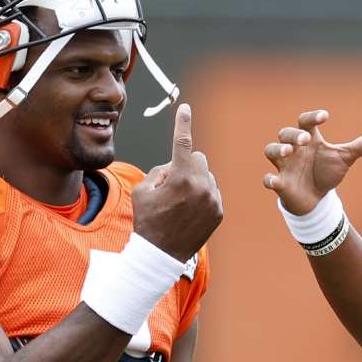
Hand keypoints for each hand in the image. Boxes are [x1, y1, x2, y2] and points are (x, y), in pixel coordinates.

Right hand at [132, 103, 223, 259]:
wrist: (161, 253)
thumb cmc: (147, 220)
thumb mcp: (142, 190)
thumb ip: (159, 170)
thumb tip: (174, 165)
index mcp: (180, 177)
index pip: (183, 142)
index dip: (183, 123)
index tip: (185, 108)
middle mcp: (201, 185)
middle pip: (199, 159)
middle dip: (187, 164)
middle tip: (172, 183)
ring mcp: (213, 199)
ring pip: (207, 175)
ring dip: (195, 181)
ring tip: (180, 202)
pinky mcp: (219, 211)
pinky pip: (212, 192)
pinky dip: (202, 195)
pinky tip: (189, 211)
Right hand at [261, 109, 361, 214]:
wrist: (317, 199)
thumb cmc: (326, 172)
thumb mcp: (345, 158)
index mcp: (309, 139)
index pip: (305, 121)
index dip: (312, 117)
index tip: (325, 117)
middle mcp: (294, 149)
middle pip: (285, 133)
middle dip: (293, 135)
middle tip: (306, 139)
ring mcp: (285, 166)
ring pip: (271, 150)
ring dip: (278, 149)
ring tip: (289, 152)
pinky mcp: (281, 184)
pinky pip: (269, 179)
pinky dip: (270, 180)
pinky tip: (275, 181)